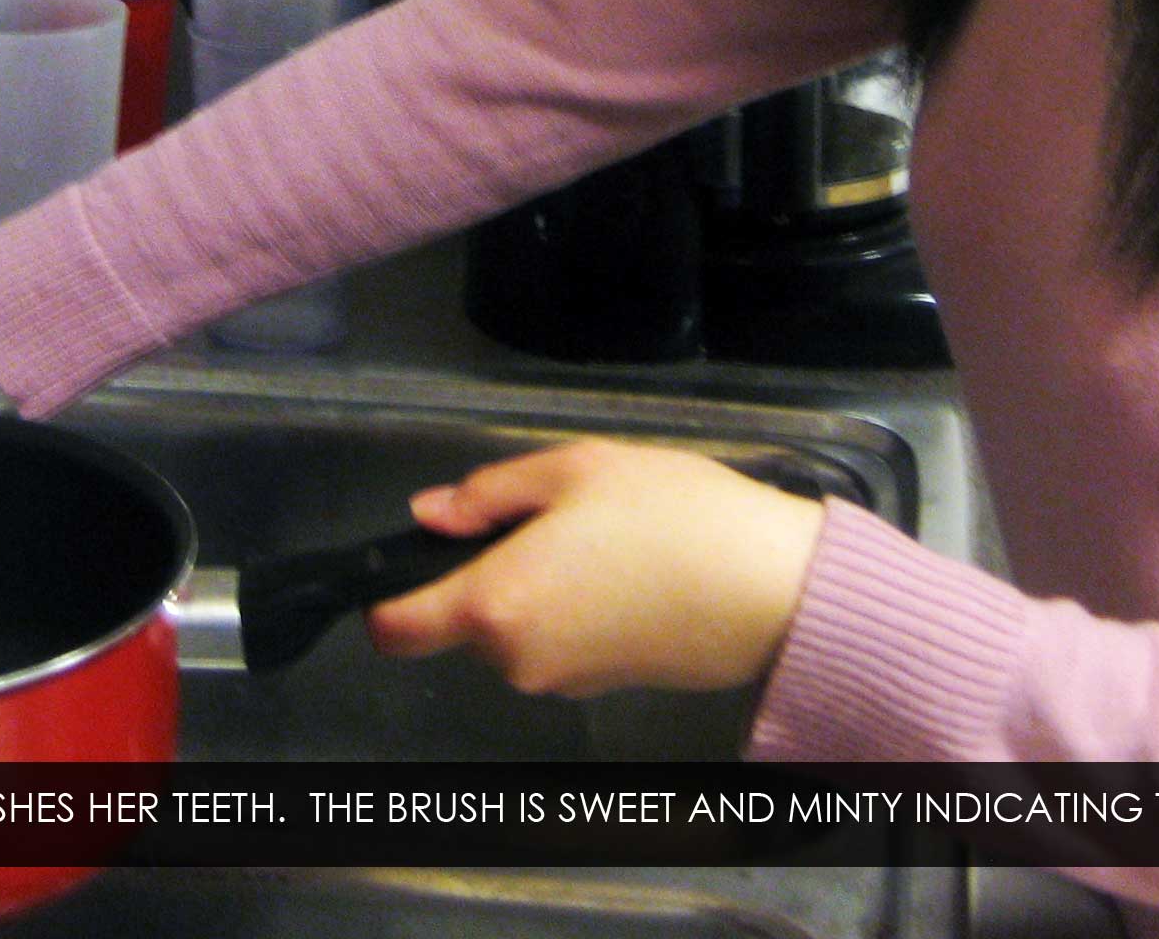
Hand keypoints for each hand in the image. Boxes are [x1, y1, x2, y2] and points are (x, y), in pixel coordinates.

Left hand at [365, 439, 827, 696]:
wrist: (771, 589)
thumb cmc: (669, 515)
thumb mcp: (575, 469)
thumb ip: (490, 494)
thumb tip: (430, 515)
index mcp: (495, 603)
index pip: (395, 630)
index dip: (386, 598)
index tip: (416, 559)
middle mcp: (516, 660)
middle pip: (463, 622)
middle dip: (488, 573)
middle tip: (553, 516)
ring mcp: (561, 682)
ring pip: (514, 632)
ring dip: (536, 589)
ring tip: (601, 536)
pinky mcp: (603, 688)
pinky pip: (559, 645)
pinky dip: (573, 611)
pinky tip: (627, 571)